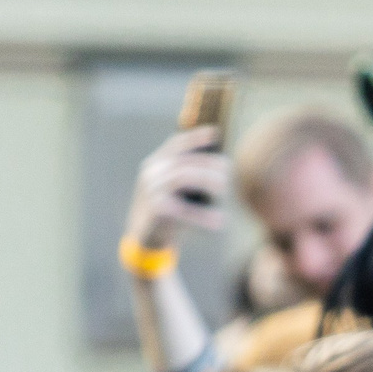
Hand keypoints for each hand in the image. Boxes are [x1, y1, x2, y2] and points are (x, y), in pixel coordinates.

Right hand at [125, 127, 229, 252]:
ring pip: (182, 176)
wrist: (144, 238)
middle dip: (209, 164)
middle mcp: (151, 173)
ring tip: (224, 190)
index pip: (176, 144)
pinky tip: (220, 221)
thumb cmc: (168, 210)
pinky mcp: (155, 210)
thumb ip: (190, 173)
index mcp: (155, 163)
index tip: (215, 133)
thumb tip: (223, 163)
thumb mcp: (174, 188)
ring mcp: (150, 190)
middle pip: (184, 161)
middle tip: (227, 174)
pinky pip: (183, 209)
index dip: (195, 137)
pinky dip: (203, 215)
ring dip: (206, 180)